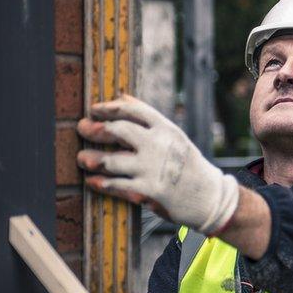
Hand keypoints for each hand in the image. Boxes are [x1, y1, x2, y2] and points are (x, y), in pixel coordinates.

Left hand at [76, 95, 239, 234]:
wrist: (211, 197)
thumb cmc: (188, 165)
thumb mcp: (175, 138)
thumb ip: (149, 121)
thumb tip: (121, 96)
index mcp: (166, 128)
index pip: (132, 110)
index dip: (109, 107)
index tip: (94, 110)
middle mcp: (159, 145)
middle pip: (118, 130)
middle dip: (95, 129)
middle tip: (82, 129)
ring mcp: (154, 168)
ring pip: (111, 160)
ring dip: (92, 158)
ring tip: (82, 158)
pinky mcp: (150, 191)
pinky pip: (117, 185)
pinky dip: (101, 183)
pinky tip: (92, 181)